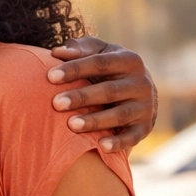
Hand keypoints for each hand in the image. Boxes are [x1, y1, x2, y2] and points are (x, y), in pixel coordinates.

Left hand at [48, 36, 156, 152]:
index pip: (100, 63)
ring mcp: (145, 106)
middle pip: (109, 90)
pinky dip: (119, 142)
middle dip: (82, 97)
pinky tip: (101, 146)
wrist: (138, 90)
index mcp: (128, 60)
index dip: (75, 68)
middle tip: (56, 103)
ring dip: (96, 120)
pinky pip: (133, 136)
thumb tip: (57, 52)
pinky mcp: (145, 126)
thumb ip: (79, 49)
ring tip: (71, 125)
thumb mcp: (98, 52)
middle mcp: (141, 82)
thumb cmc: (107, 68)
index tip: (50, 76)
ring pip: (120, 114)